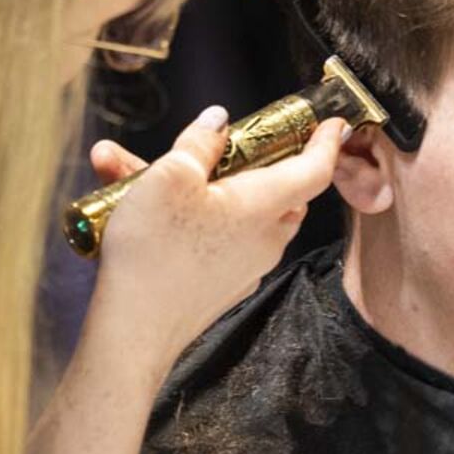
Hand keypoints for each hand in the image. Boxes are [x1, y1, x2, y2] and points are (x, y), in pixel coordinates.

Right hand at [85, 106, 343, 366]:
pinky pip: (211, 236)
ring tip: (118, 167)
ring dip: (185, 185)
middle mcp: (265, 239)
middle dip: (240, 158)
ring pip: (230, 210)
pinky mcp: (219, 284)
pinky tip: (131, 207)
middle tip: (214, 140)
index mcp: (264, 207)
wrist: (132, 333)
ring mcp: (244, 266)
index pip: (314, 170)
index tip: (334, 124)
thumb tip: (219, 120)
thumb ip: (199, 142)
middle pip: (273, 189)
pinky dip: (180, 216)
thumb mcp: (169, 176)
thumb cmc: (155, 249)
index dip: (326, 143)